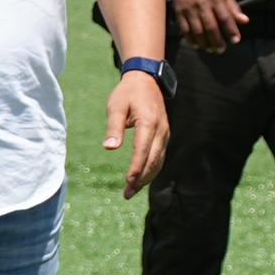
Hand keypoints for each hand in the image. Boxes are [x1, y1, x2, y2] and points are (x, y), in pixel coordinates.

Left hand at [105, 74, 170, 194]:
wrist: (146, 80)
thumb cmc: (128, 93)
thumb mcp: (116, 106)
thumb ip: (114, 127)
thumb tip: (109, 148)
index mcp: (149, 123)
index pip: (143, 151)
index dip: (135, 169)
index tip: (127, 182)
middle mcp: (161, 130)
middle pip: (153, 161)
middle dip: (141, 179)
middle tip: (127, 194)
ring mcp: (165, 133)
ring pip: (158, 161)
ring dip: (146, 178)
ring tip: (132, 190)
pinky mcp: (164, 135)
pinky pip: (160, 156)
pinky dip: (151, 169)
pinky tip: (141, 178)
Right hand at [172, 0, 247, 51]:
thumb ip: (233, 8)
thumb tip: (245, 21)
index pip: (225, 17)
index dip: (231, 30)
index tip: (235, 40)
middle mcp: (202, 4)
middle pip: (211, 27)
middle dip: (217, 41)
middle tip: (221, 50)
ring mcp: (189, 9)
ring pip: (197, 31)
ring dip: (204, 43)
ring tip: (210, 50)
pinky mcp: (179, 12)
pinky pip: (185, 29)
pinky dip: (190, 40)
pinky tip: (197, 45)